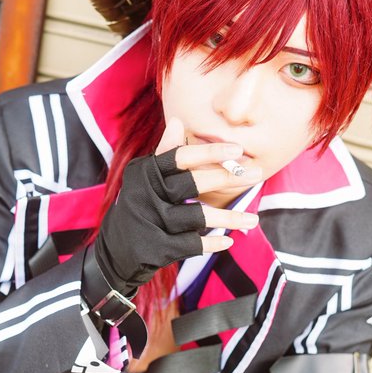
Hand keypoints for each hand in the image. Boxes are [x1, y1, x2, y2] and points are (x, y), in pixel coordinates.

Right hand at [92, 119, 260, 293]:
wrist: (114, 251)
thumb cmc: (139, 206)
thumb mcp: (146, 178)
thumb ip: (165, 153)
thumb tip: (177, 121)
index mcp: (145, 172)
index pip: (179, 156)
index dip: (210, 152)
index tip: (237, 150)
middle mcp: (145, 194)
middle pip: (193, 183)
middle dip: (228, 177)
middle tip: (257, 174)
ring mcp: (150, 222)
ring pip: (197, 217)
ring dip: (229, 217)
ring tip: (252, 219)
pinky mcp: (155, 248)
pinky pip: (192, 245)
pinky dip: (212, 244)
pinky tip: (228, 241)